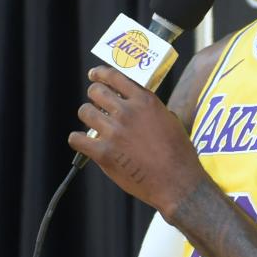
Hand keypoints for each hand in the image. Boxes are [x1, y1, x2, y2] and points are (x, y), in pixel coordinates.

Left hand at [70, 66, 207, 216]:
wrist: (177, 182)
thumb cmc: (179, 154)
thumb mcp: (170, 120)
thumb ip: (151, 109)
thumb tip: (138, 105)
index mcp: (145, 101)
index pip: (115, 76)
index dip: (101, 74)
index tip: (95, 75)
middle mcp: (128, 112)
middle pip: (96, 91)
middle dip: (94, 95)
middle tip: (96, 103)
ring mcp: (114, 132)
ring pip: (85, 112)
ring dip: (87, 116)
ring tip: (92, 123)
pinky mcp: (104, 153)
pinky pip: (77, 139)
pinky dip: (78, 139)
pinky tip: (83, 142)